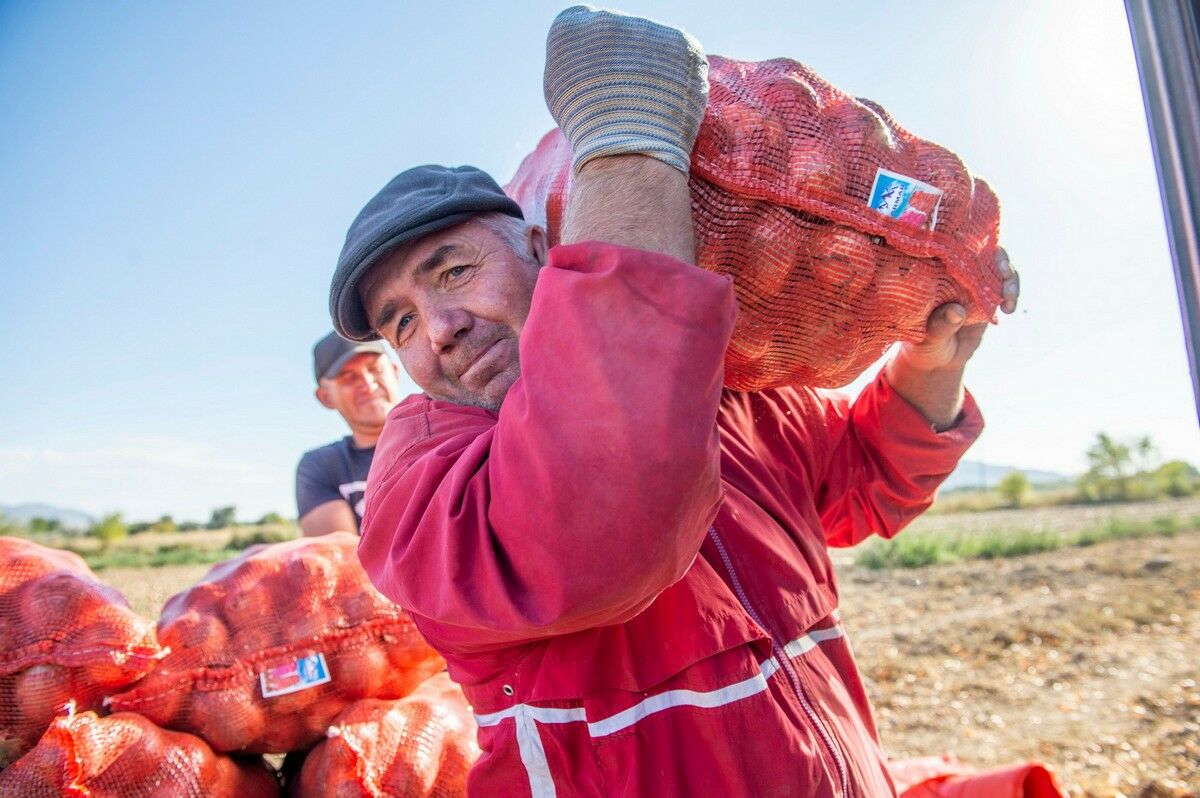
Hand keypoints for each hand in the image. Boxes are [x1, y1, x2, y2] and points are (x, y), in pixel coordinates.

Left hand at [893, 247, 1019, 373]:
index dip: (970, 241)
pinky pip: (1005, 288)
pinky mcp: (988, 296)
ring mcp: (973, 284)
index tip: (981, 249)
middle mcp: (954, 274)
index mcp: (933, 274)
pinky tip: (1009, 309)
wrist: (938, 361)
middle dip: (998, 258)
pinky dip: (1012, 294)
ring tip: (1009, 300)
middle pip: (982, 252)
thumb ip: (939, 326)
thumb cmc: (923, 346)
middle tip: (1003, 273)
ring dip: (1009, 279)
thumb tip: (956, 310)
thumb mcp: (927, 339)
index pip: (951, 247)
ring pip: (998, 268)